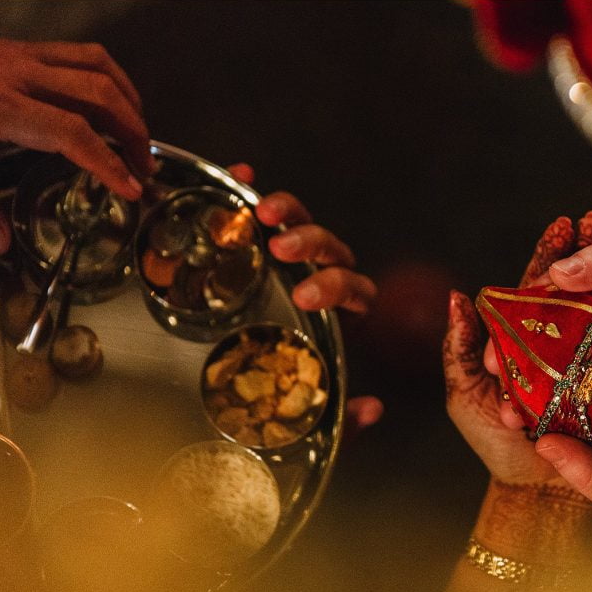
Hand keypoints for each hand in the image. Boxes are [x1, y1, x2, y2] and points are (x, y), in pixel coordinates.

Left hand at [0, 36, 151, 252]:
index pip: (71, 132)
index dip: (107, 162)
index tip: (130, 188)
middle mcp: (16, 73)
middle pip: (98, 95)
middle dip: (132, 133)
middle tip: (143, 169)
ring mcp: (22, 54)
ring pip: (98, 67)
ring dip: (128, 102)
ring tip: (137, 136)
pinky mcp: (21, 46)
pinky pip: (82, 54)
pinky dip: (110, 79)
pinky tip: (114, 103)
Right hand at [226, 163, 382, 435]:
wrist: (220, 414)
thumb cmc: (266, 403)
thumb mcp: (302, 418)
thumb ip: (340, 417)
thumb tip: (372, 409)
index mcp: (335, 317)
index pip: (353, 291)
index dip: (336, 287)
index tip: (307, 295)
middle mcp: (314, 281)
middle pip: (330, 249)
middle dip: (311, 242)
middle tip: (281, 248)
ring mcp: (282, 260)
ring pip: (298, 222)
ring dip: (287, 210)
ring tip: (260, 212)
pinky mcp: (248, 244)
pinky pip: (255, 209)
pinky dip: (247, 187)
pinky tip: (239, 173)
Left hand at [443, 215, 591, 486]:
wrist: (540, 495)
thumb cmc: (495, 446)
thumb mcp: (466, 396)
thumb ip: (460, 351)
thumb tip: (457, 297)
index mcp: (523, 343)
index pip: (536, 288)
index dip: (551, 255)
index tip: (566, 224)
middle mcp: (560, 346)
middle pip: (575, 289)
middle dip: (590, 251)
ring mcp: (591, 362)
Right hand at [482, 214, 591, 532]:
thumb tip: (552, 276)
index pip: (544, 306)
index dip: (514, 332)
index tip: (490, 360)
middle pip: (560, 349)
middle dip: (530, 379)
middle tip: (508, 409)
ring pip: (591, 377)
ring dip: (563, 403)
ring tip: (537, 433)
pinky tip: (589, 440)